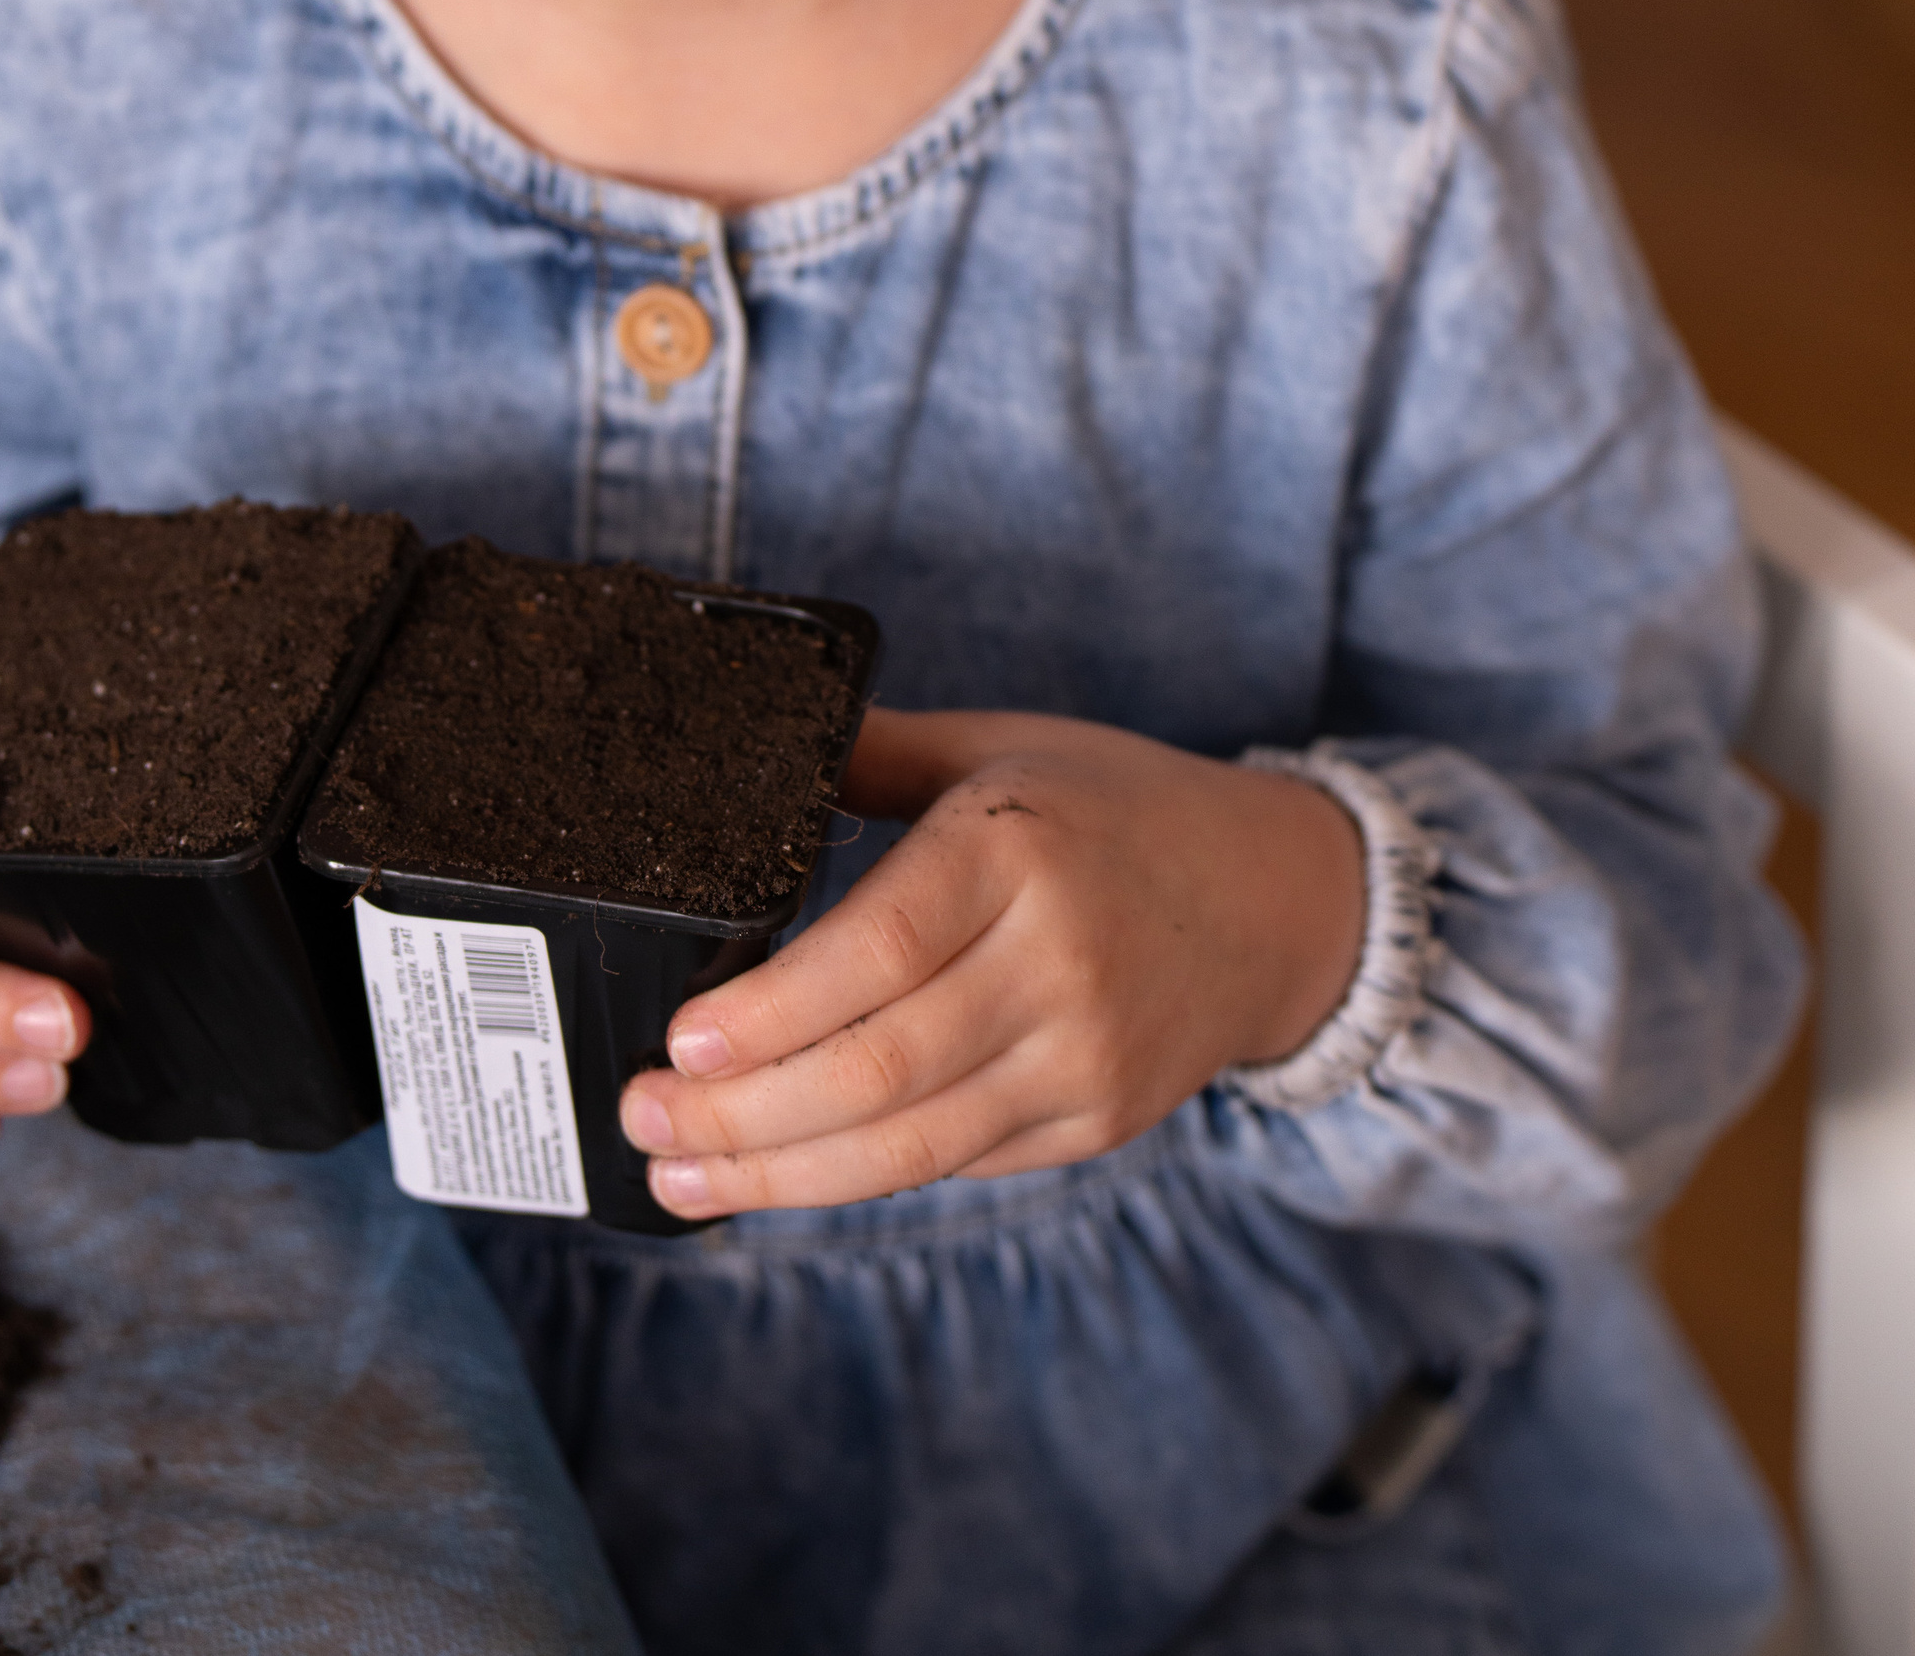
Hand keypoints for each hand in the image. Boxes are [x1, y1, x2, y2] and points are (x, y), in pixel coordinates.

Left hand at [617, 709, 1365, 1220]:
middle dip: (742, 1111)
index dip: (774, 1010)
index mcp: (1017, 851)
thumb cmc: (1109, 807)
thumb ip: (868, 750)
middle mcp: (1057, 963)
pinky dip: (854, 1174)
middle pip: (879, 1068)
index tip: (679, 1039)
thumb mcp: (996, 747)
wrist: (1272, 900)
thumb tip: (729, 740)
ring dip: (778, 1170)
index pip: (880, 948)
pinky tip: (775, 1172)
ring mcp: (1082, 1058)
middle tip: (641, 1116)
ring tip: (678, 1170)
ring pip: (908, 1143)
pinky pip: (954, 1161)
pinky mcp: (1093, 1122)